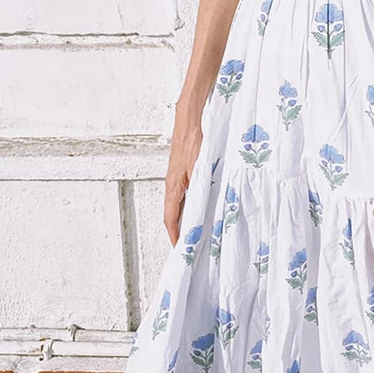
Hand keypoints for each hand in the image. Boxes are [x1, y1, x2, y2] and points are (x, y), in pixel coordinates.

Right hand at [163, 105, 204, 246]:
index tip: (180, 249)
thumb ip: (200, 188)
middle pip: (173, 215)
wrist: (188, 123)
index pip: (170, 218)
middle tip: (190, 246)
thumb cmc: (193, 143)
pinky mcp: (183, 174)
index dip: (175, 235)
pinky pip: (184, 196)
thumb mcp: (200, 168)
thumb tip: (203, 208)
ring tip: (196, 232)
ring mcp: (177, 180)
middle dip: (180, 232)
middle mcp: (172, 186)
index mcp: (173, 188)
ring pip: (179, 206)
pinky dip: (191, 207)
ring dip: (185, 220)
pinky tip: (202, 209)